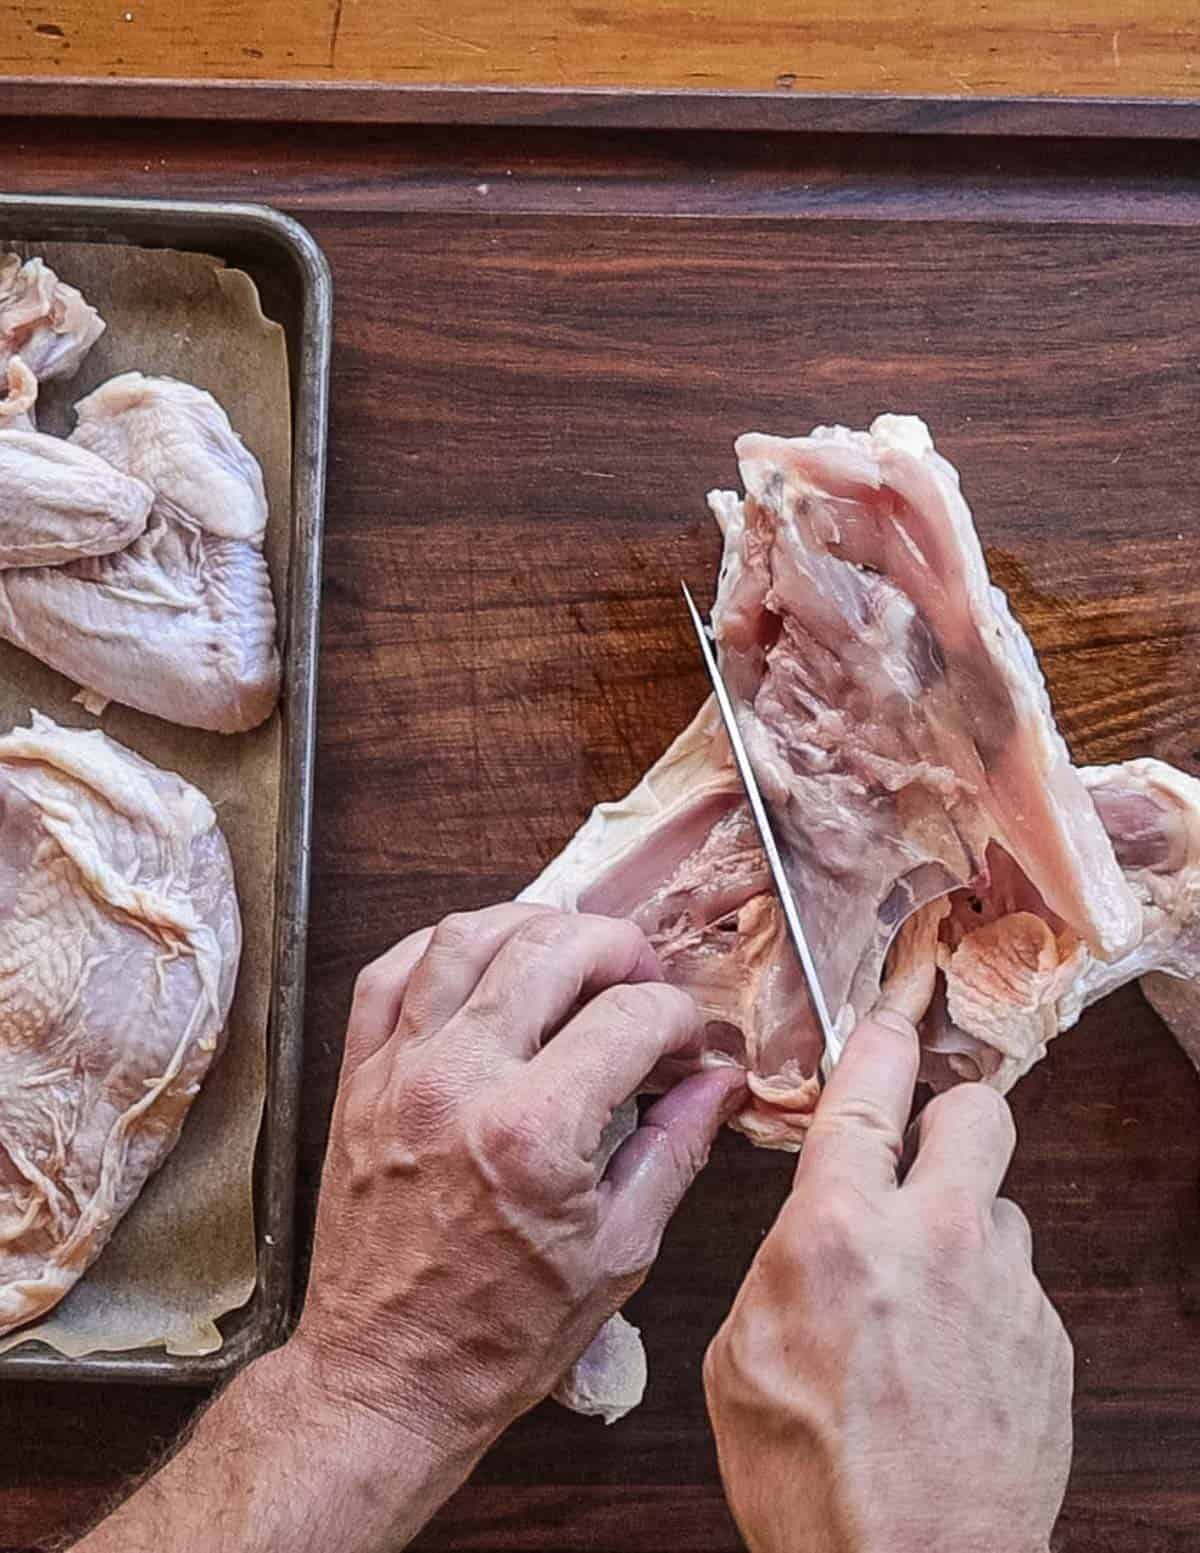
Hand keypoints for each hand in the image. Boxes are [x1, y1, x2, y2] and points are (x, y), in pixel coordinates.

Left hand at [295, 903, 745, 1458]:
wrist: (387, 1377)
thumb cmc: (498, 1334)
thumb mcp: (619, 1252)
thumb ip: (675, 1149)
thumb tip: (719, 1085)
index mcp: (534, 1135)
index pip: (630, 1016)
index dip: (677, 1016)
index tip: (685, 1040)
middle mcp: (460, 1084)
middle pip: (551, 948)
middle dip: (617, 947)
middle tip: (641, 980)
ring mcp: (400, 1073)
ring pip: (466, 936)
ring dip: (533, 926)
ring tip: (570, 954)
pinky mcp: (359, 1079)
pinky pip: (389, 971)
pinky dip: (442, 946)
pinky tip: (483, 963)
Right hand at [704, 1010, 1072, 1552]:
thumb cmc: (814, 1482)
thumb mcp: (741, 1357)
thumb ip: (782, 1265)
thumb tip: (810, 1233)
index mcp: (840, 1231)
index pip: (872, 1088)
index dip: (884, 1033)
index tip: (894, 1009)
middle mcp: (938, 1241)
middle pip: (977, 1112)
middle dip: (949, 1114)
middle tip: (920, 1151)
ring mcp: (1007, 1291)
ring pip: (1001, 1208)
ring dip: (965, 1230)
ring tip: (924, 1300)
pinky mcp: (1049, 1344)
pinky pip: (1018, 1286)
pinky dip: (986, 1305)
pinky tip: (949, 1364)